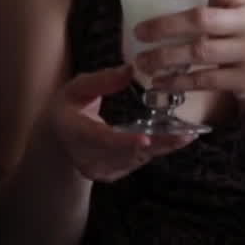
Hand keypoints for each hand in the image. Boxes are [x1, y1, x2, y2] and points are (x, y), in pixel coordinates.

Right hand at [46, 65, 196, 181]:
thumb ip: (102, 80)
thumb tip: (130, 69)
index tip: (146, 139)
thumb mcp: (78, 87)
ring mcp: (98, 170)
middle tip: (186, 135)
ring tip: (188, 135)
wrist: (57, 138)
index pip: (101, 139)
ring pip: (135, 160)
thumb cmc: (68, 107)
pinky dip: (154, 150)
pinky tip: (174, 140)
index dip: (124, 141)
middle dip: (158, 144)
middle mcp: (85, 157)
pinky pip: (136, 162)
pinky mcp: (109, 175)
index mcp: (74, 132)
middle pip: (126, 153)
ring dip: (162, 148)